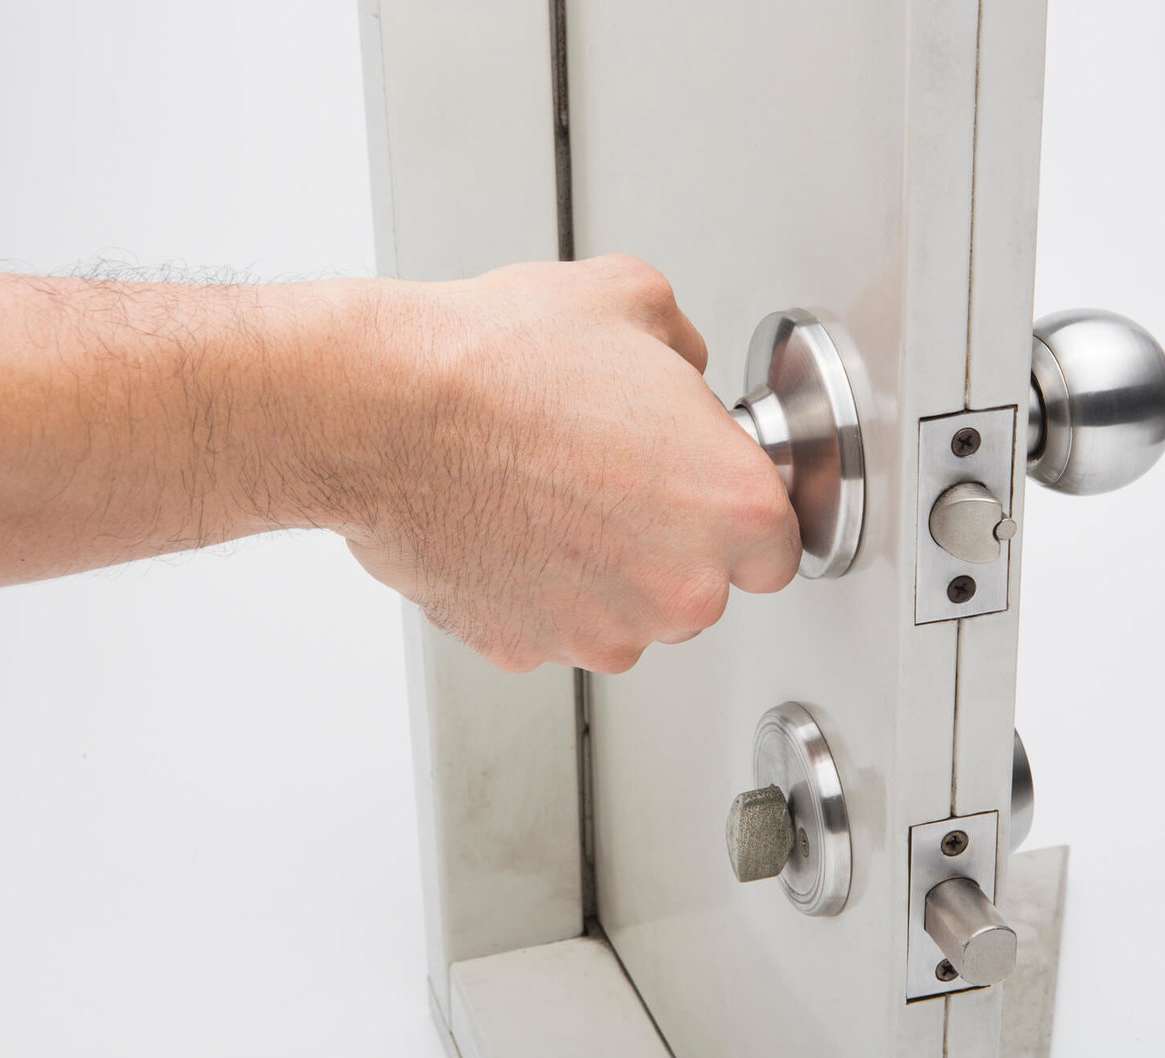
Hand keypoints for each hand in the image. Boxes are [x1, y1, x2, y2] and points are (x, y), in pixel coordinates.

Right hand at [328, 255, 799, 672]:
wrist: (385, 412)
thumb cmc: (500, 363)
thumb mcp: (633, 301)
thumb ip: (687, 352)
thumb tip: (681, 374)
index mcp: (733, 508)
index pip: (779, 545)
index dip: (739, 512)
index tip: (705, 491)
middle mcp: (680, 589)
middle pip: (702, 586)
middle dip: (668, 541)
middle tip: (612, 475)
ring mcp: (601, 630)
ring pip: (627, 614)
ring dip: (603, 571)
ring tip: (550, 493)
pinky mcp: (526, 649)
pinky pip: (552, 625)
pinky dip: (537, 590)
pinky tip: (508, 525)